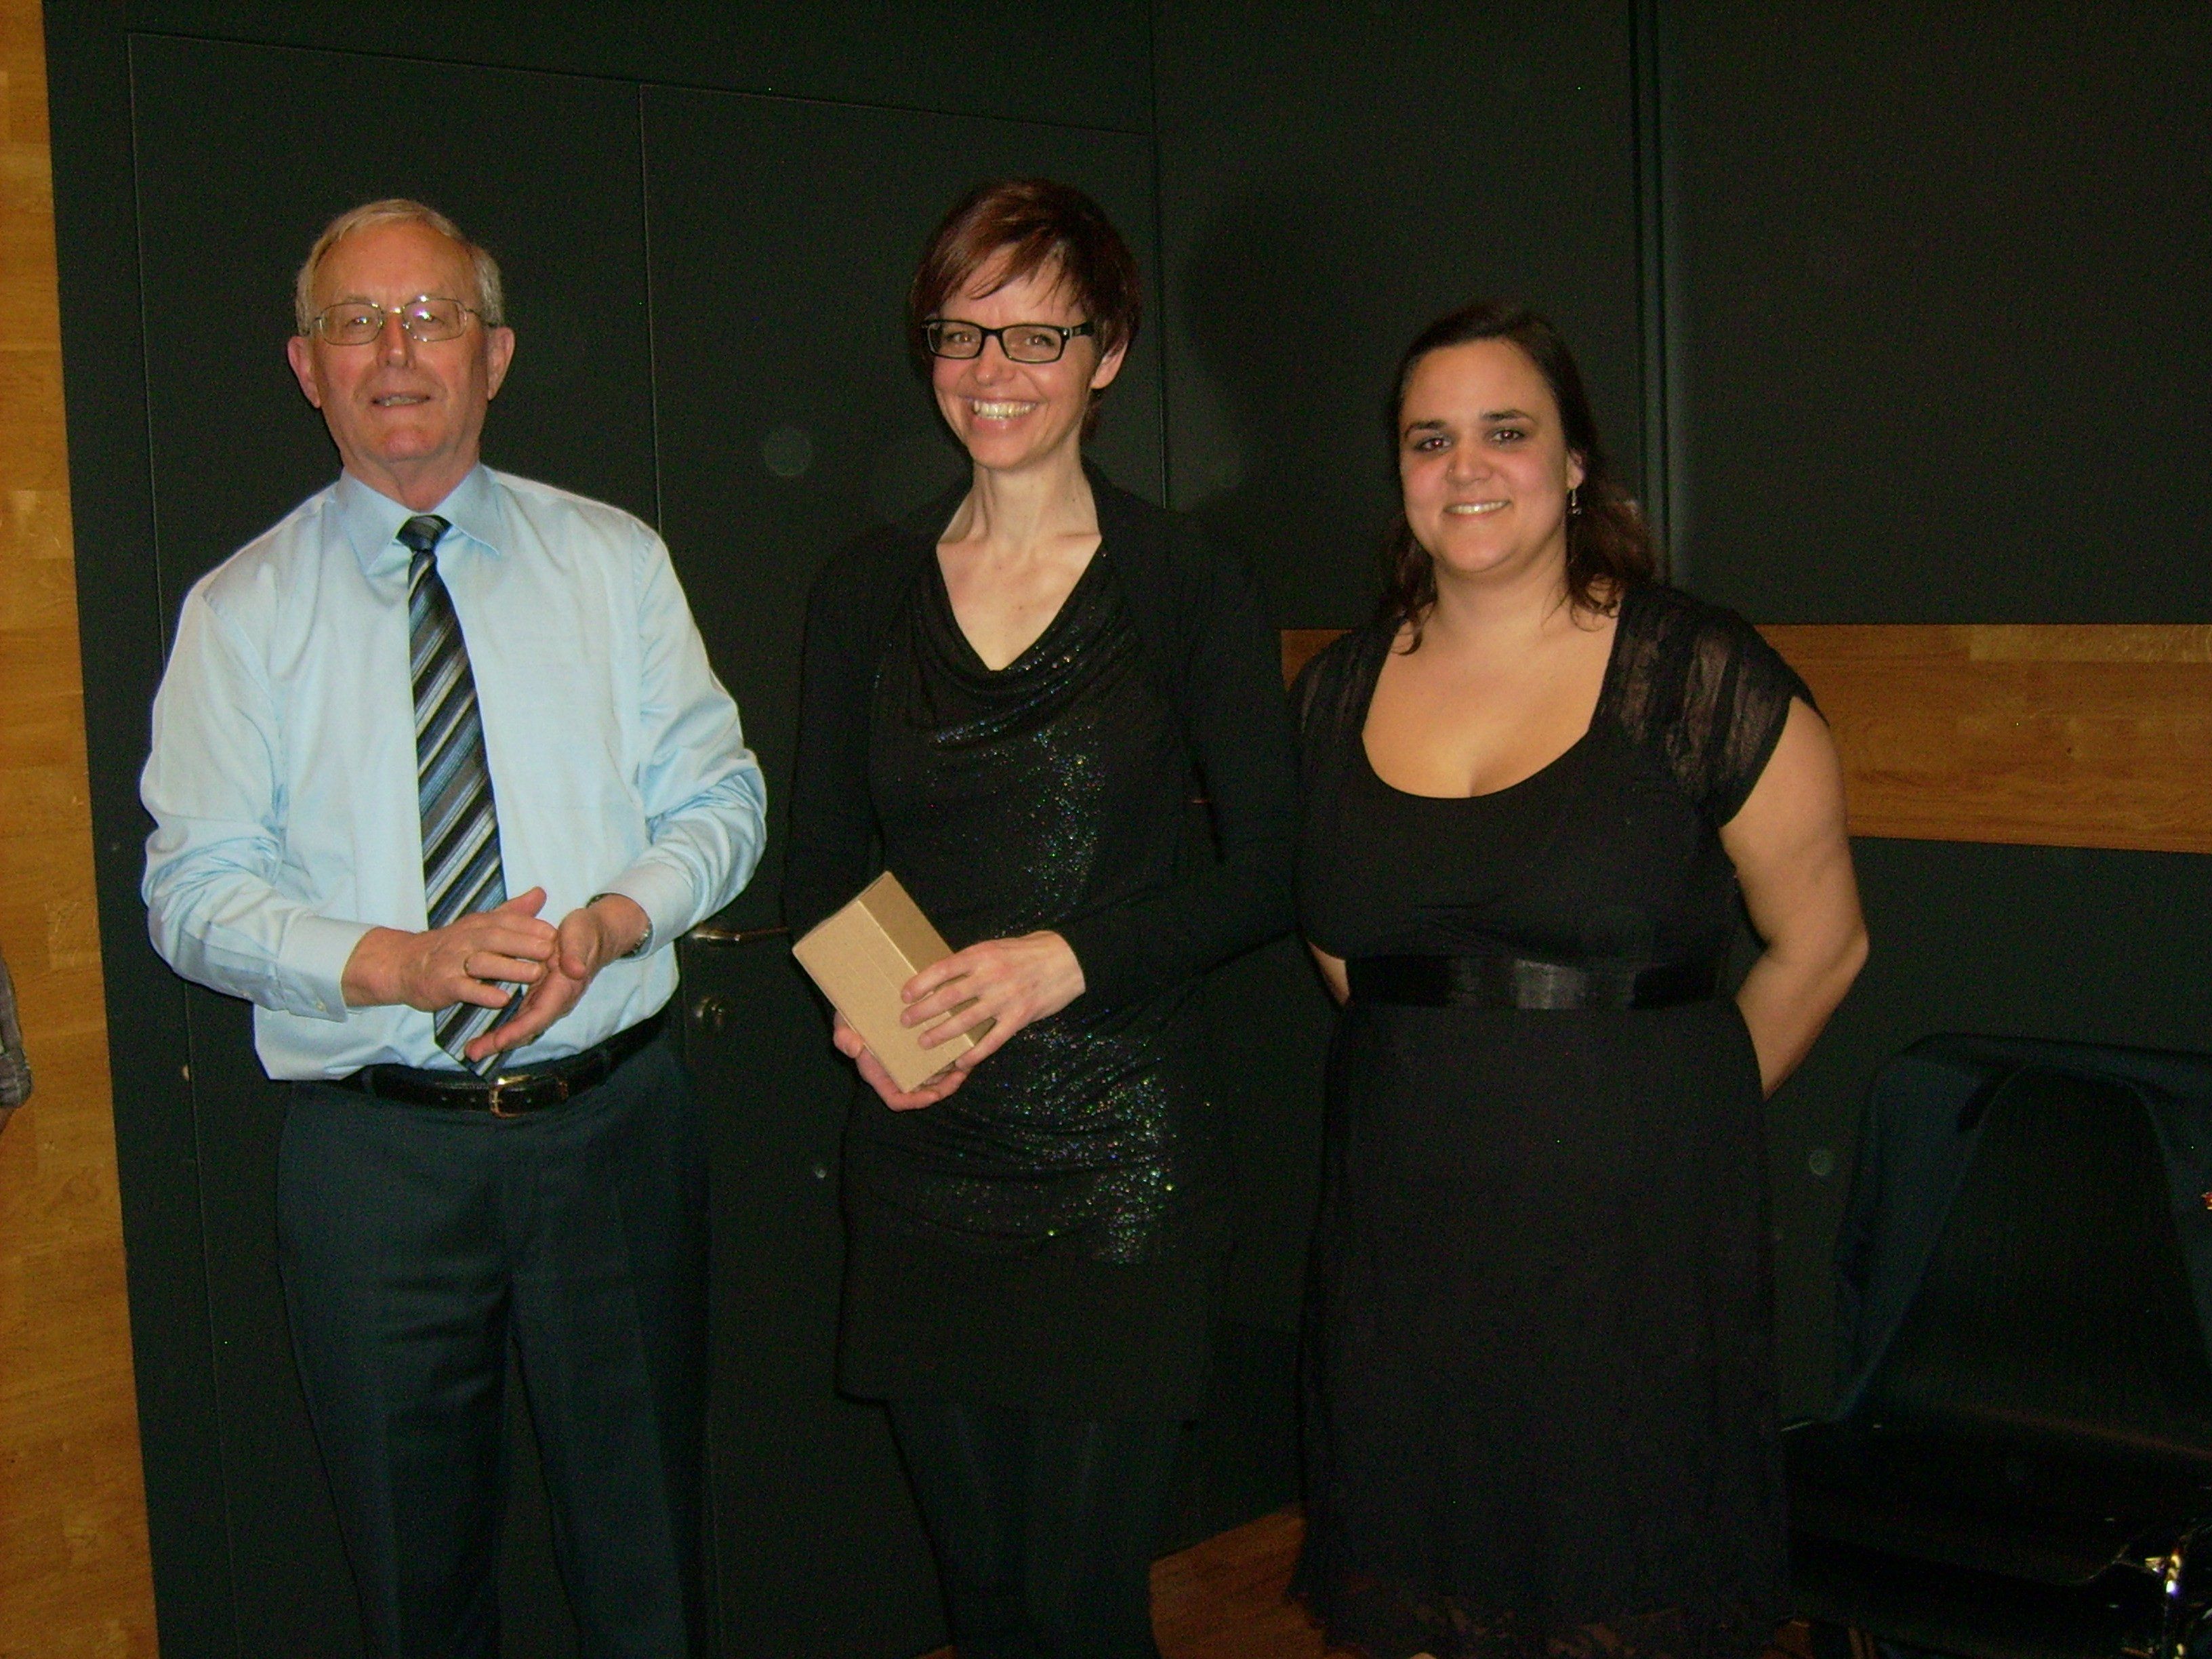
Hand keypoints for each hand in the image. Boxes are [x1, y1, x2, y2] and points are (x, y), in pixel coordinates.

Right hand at [342, 887, 556, 1010]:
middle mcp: (465, 939)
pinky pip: (464, 989)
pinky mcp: (443, 985)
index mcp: (478, 924)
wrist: (404, 964)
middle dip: (525, 943)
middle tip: (551, 951)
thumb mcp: (480, 924)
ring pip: (483, 963)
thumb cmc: (451, 946)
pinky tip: (502, 999)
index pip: (507, 920)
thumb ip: (512, 912)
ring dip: (510, 968)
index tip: (556, 933)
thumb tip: (541, 893)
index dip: (531, 926)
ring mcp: (453, 962)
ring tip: (535, 974)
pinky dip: (483, 993)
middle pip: (497, 938)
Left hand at [464, 894, 648, 1062]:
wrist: (595, 935)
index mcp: (563, 988)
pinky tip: (486, 1037)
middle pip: (527, 1028)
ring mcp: (546, 1002)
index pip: (540, 1014)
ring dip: (498, 1040)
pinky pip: (520, 1019)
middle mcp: (555, 1001)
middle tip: (473, 1053)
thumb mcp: (579, 936)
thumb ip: (576, 952)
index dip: (519, 1029)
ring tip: (473, 1051)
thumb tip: (576, 970)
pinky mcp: (539, 998)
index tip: (498, 1040)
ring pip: (522, 1027)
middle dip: (502, 1042)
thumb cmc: (584, 934)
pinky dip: (503, 1030)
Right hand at [832, 1009, 966, 1109]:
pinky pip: (940, 1057)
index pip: (897, 1099)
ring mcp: (911, 1059)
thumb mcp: (842, 1024)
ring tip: (967, 1062)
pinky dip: (953, 1055)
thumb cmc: (850, 1014)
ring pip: (936, 1076)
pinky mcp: (922, 1045)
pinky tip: (965, 1046)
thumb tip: (853, 1048)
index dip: (915, 1101)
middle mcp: (897, 1071)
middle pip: (923, 1090)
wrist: (862, 996)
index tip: (933, 1095)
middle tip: (960, 1075)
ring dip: (952, 1073)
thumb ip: (843, 1037)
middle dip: (944, 1087)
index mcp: (879, 1074)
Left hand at [898, 931, 1083, 1072]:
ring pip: (965, 1021)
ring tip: (924, 1042)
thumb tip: (941, 977)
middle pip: (948, 998)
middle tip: (905, 1022)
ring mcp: (1005, 999)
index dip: (920, 983)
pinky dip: (974, 1053)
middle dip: (923, 1012)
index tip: (904, 995)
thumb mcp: (995, 948)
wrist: (1067, 960)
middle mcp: (991, 977)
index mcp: (981, 955)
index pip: (942, 970)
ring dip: (941, 1034)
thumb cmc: (1027, 952)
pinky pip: (992, 1040)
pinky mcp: (1019, 1018)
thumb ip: (971, 962)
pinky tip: (960, 1061)